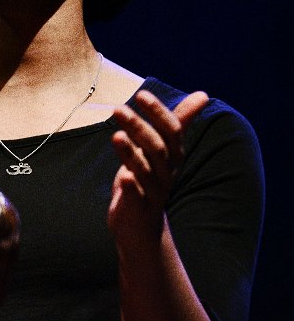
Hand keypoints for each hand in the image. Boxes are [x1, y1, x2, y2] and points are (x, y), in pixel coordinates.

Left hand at [108, 90, 208, 245]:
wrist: (142, 226)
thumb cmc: (150, 180)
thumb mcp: (163, 150)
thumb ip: (178, 122)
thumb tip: (204, 95)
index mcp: (173, 156)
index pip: (171, 130)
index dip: (158, 112)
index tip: (142, 94)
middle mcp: (166, 172)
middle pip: (157, 147)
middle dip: (139, 127)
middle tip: (119, 109)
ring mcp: (153, 191)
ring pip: (145, 170)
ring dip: (130, 152)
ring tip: (116, 135)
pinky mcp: (138, 208)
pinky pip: (137, 197)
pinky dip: (132, 187)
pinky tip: (124, 176)